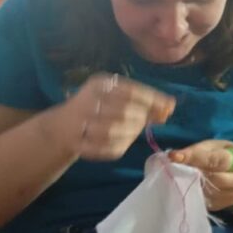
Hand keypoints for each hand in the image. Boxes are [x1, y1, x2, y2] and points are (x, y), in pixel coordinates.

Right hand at [50, 73, 175, 161]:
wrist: (62, 126)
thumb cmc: (98, 107)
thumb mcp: (117, 96)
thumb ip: (142, 99)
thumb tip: (170, 106)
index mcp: (98, 83)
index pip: (131, 91)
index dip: (154, 100)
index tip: (170, 107)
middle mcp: (86, 100)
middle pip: (124, 111)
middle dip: (143, 118)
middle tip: (152, 121)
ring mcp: (78, 123)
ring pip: (114, 131)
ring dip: (132, 133)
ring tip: (137, 130)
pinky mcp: (76, 143)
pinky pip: (105, 148)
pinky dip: (119, 146)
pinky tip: (124, 141)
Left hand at [168, 140, 232, 211]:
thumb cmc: (226, 156)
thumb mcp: (216, 147)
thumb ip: (198, 150)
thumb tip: (174, 156)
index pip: (218, 160)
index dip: (195, 158)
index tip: (174, 156)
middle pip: (213, 179)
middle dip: (193, 172)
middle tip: (176, 166)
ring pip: (206, 192)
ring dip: (191, 183)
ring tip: (183, 175)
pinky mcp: (223, 206)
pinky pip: (204, 201)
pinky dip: (193, 193)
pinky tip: (189, 186)